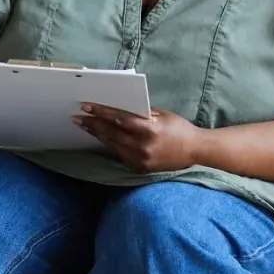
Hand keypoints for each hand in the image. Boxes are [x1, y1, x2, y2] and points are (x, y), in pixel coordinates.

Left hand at [74, 104, 202, 172]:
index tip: (86, 106)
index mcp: (149, 129)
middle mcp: (143, 146)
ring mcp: (140, 159)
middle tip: (78, 118)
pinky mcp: (140, 167)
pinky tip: (101, 137)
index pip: (118, 118)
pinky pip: (120, 154)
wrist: (195, 151)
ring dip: (98, 135)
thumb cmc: (179, 128)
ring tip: (85, 126)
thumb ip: (140, 112)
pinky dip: (110, 144)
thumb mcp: (161, 114)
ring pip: (112, 144)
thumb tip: (118, 106)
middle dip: (93, 124)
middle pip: (111, 133)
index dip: (100, 112)